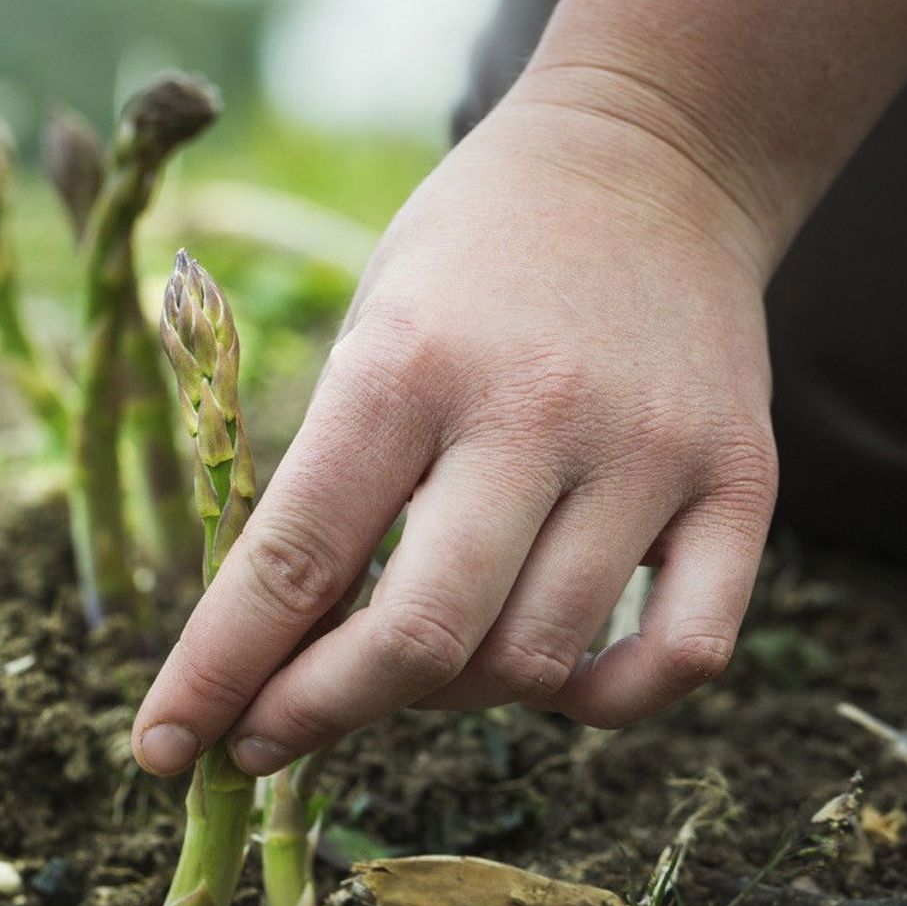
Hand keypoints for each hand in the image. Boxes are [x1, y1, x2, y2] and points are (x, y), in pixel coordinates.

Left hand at [133, 94, 779, 776]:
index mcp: (406, 364)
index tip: (165, 745)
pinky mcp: (741, 483)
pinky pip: (682, 655)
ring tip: (405, 666)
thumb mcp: (364, 333)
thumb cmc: (468, 260)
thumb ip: (328, 486)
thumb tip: (271, 655)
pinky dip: (603, 702)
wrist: (648, 160)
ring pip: (533, 663)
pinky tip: (549, 679)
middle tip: (263, 739)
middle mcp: (531, 413)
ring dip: (445, 700)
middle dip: (314, 714)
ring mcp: (648, 453)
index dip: (217, 673)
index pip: (293, 560)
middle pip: (415, 639)